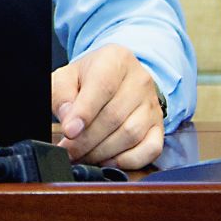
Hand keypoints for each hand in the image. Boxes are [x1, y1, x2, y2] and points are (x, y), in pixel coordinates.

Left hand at [51, 44, 165, 169]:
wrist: (116, 77)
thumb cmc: (89, 78)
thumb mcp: (67, 76)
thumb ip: (62, 94)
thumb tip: (68, 119)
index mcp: (115, 60)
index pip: (103, 87)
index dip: (84, 113)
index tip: (69, 132)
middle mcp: (139, 80)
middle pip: (114, 116)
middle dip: (87, 140)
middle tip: (69, 151)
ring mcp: (152, 104)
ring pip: (131, 134)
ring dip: (103, 152)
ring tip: (83, 156)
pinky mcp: (159, 126)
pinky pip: (151, 149)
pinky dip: (128, 161)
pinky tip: (108, 161)